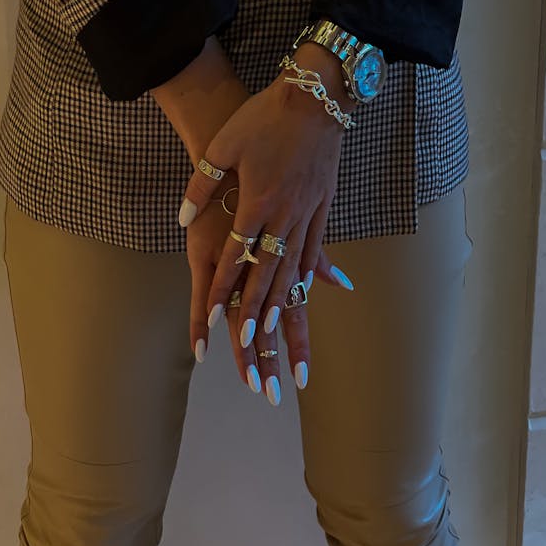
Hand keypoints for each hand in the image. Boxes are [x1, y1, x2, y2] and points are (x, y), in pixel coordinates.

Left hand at [181, 62, 350, 401]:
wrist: (314, 97)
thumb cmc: (263, 118)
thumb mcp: (223, 146)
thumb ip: (201, 185)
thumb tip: (182, 217)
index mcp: (257, 201)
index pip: (235, 255)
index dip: (222, 288)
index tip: (211, 318)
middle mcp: (284, 213)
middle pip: (267, 270)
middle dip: (255, 308)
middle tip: (248, 341)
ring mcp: (307, 210)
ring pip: (293, 264)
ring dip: (282, 297)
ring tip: (274, 325)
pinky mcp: (323, 203)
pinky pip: (316, 246)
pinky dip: (310, 272)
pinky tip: (309, 289)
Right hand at [186, 165, 347, 404]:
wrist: (233, 148)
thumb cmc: (269, 180)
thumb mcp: (301, 220)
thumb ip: (318, 257)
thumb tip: (342, 284)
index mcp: (284, 261)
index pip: (294, 314)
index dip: (298, 346)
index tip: (302, 380)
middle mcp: (261, 267)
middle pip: (269, 325)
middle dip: (273, 360)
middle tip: (276, 396)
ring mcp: (233, 264)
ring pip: (241, 317)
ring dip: (246, 352)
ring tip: (251, 385)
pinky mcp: (206, 253)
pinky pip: (205, 297)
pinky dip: (205, 325)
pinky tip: (202, 351)